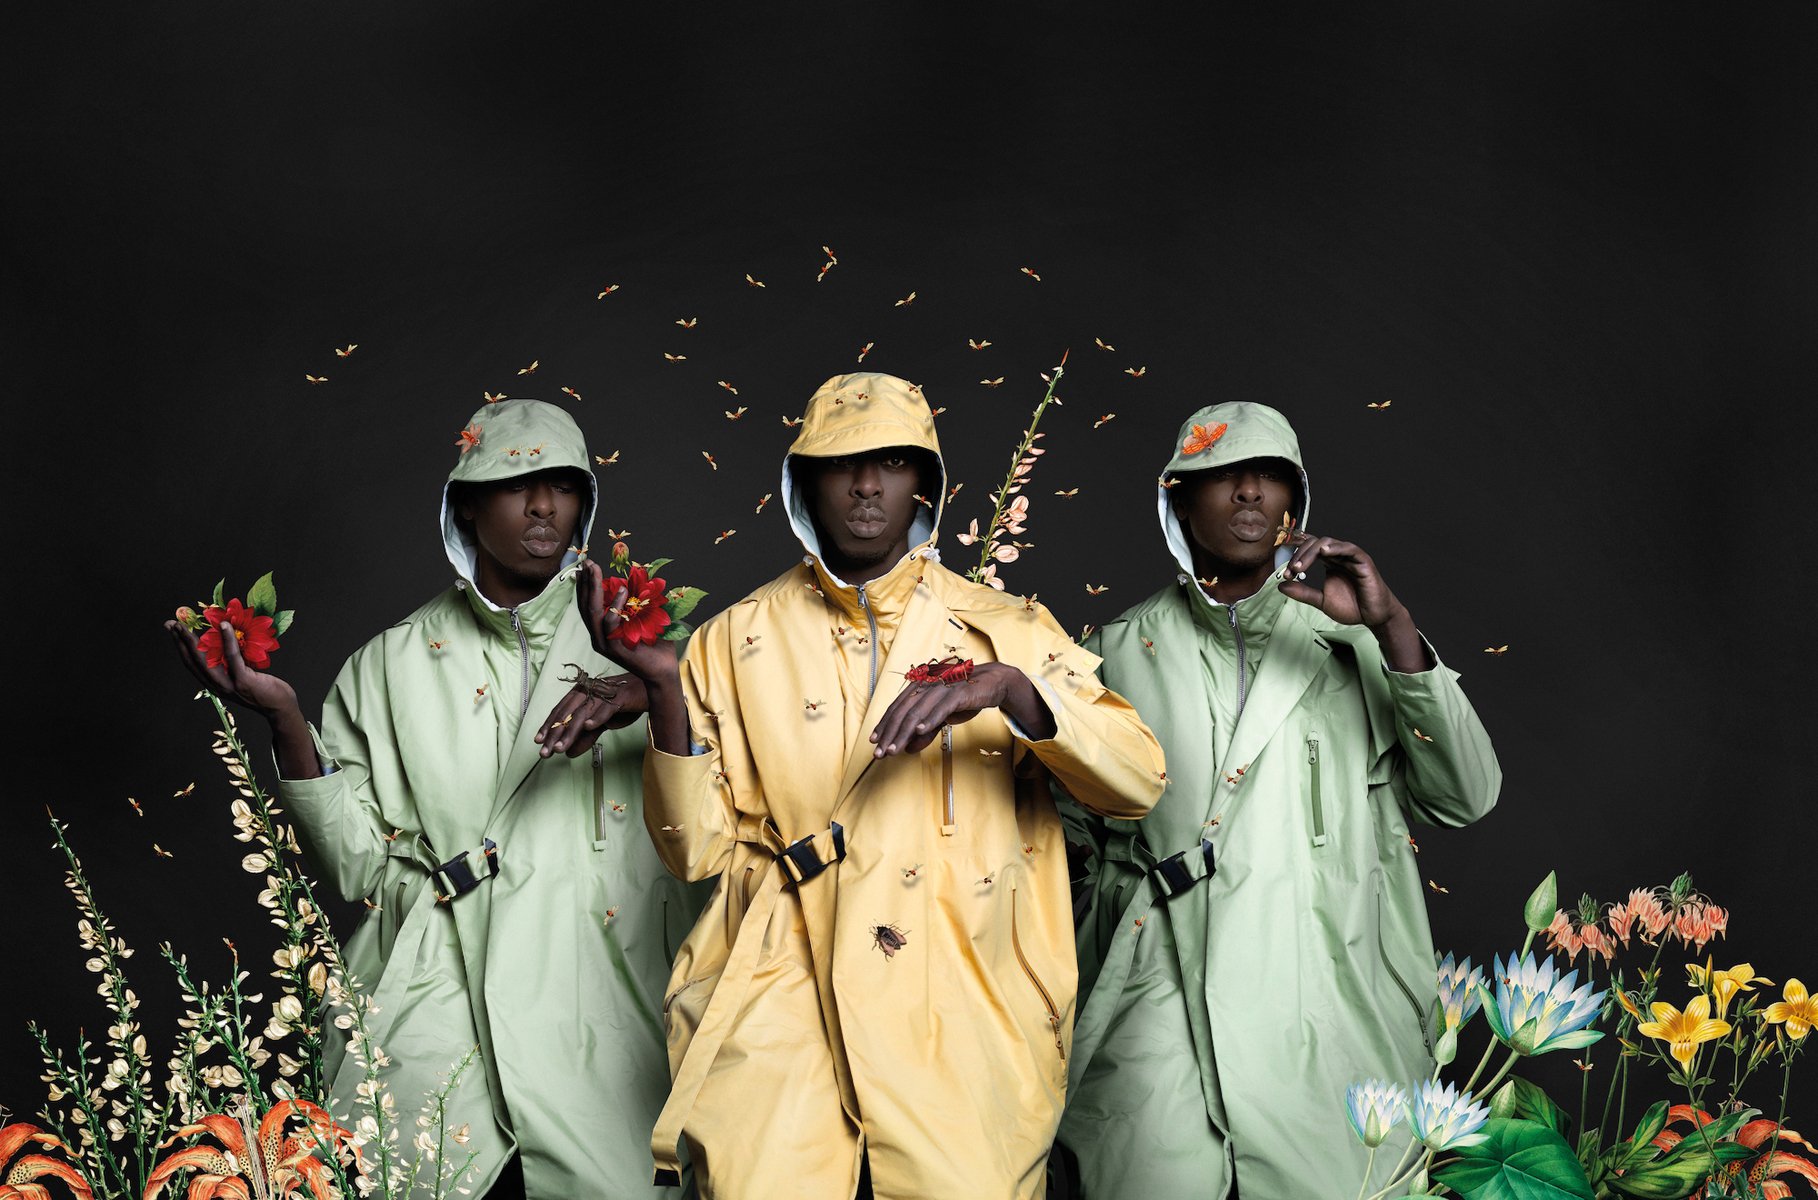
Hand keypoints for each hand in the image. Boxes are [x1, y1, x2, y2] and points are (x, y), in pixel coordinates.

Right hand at [165, 617, 300, 720]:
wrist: (280, 708)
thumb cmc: (264, 688)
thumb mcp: (242, 674)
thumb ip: (231, 663)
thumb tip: (225, 640)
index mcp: (215, 684)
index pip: (192, 664)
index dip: (180, 647)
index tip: (172, 630)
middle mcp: (217, 686)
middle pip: (192, 661)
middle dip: (179, 641)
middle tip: (170, 623)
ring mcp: (229, 684)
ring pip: (205, 660)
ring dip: (192, 641)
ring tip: (183, 625)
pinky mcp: (243, 680)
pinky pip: (232, 656)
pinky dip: (227, 639)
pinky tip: (223, 625)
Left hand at [535, 671, 648, 757]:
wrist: (651, 689)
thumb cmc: (625, 704)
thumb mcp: (602, 723)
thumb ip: (586, 737)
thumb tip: (568, 753)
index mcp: (583, 693)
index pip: (561, 710)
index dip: (549, 725)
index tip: (538, 741)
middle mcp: (590, 690)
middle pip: (568, 712)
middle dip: (555, 733)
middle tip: (545, 751)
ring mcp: (605, 693)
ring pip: (583, 712)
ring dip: (570, 731)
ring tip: (560, 747)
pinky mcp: (621, 696)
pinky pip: (607, 707)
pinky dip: (598, 716)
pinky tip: (589, 727)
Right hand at [576, 560, 679, 684]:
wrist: (664, 669)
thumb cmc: (654, 642)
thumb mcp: (641, 617)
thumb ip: (632, 601)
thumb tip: (630, 578)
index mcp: (601, 629)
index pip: (587, 604)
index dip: (585, 584)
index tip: (586, 565)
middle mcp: (599, 637)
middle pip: (586, 606)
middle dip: (586, 582)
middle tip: (587, 562)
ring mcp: (605, 644)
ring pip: (594, 613)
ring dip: (594, 589)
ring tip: (595, 570)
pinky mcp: (615, 650)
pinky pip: (610, 624)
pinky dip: (615, 606)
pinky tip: (622, 590)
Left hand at [870, 662, 1027, 757]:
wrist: (991, 684)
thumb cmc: (964, 698)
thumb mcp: (941, 718)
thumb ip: (925, 730)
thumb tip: (908, 747)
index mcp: (920, 688)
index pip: (896, 708)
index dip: (884, 725)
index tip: (874, 741)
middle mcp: (926, 685)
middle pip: (903, 711)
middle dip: (890, 734)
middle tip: (881, 752)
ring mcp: (941, 688)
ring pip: (917, 711)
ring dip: (904, 732)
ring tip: (894, 748)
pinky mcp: (957, 693)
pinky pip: (941, 708)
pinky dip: (929, 719)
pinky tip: (919, 731)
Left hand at [1276, 531, 1407, 629]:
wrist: (1374, 617)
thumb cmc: (1352, 607)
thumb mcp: (1321, 601)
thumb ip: (1303, 592)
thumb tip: (1281, 586)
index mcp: (1329, 562)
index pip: (1308, 550)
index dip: (1295, 556)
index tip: (1285, 573)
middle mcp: (1338, 556)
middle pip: (1314, 544)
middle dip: (1299, 556)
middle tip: (1290, 571)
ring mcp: (1351, 557)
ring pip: (1328, 543)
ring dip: (1311, 552)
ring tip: (1300, 566)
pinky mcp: (1363, 560)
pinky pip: (1348, 549)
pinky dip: (1335, 548)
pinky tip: (1324, 551)